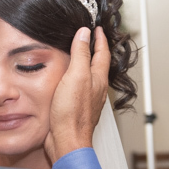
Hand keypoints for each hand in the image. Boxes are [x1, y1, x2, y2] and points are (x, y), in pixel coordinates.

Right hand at [44, 26, 109, 162]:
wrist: (67, 140)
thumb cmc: (72, 112)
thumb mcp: (75, 76)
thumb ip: (80, 53)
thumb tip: (84, 33)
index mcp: (98, 78)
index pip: (102, 53)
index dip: (100, 39)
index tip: (97, 28)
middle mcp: (96, 89)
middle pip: (99, 65)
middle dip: (96, 50)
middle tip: (91, 39)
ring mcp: (88, 99)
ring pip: (90, 77)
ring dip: (86, 64)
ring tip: (80, 56)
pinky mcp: (77, 108)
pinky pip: (80, 87)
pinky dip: (76, 78)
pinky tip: (68, 81)